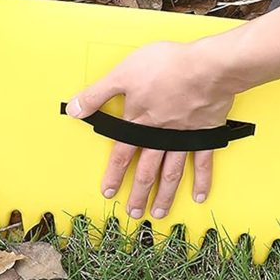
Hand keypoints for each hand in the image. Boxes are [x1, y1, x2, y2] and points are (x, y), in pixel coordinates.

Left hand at [65, 38, 239, 219]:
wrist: (205, 67)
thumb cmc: (165, 67)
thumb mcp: (122, 74)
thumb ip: (97, 94)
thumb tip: (74, 109)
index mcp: (140, 121)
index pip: (122, 153)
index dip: (114, 173)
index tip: (108, 192)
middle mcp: (161, 135)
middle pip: (146, 170)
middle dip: (138, 193)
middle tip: (133, 213)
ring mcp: (184, 137)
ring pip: (171, 172)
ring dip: (164, 194)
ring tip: (159, 213)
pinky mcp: (205, 133)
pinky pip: (202, 162)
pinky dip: (201, 180)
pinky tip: (198, 195)